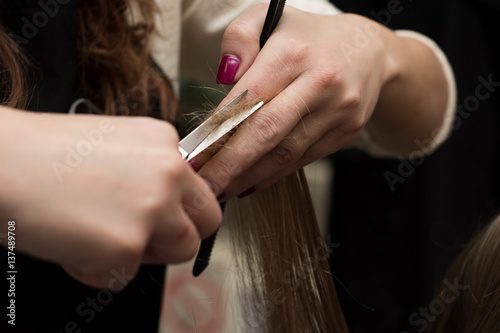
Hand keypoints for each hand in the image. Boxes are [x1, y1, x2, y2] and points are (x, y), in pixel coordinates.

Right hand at [0, 109, 221, 288]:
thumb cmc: (42, 153)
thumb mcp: (114, 143)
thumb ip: (150, 171)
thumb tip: (166, 204)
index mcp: (165, 141)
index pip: (200, 188)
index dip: (182, 208)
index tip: (164, 217)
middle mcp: (170, 172)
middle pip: (208, 220)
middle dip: (180, 233)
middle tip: (142, 235)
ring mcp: (154, 209)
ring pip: (180, 250)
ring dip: (145, 253)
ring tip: (100, 238)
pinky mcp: (128, 246)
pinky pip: (128, 274)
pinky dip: (99, 269)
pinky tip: (71, 245)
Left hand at [200, 5, 446, 199]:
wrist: (369, 50)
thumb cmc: (310, 35)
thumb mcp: (270, 17)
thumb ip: (239, 38)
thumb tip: (224, 78)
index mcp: (293, 52)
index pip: (248, 98)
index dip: (218, 131)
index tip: (194, 154)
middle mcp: (319, 83)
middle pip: (267, 133)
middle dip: (230, 165)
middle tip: (204, 188)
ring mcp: (337, 111)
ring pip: (285, 153)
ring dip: (249, 176)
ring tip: (221, 190)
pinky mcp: (345, 132)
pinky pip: (303, 159)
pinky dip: (274, 175)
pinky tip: (251, 182)